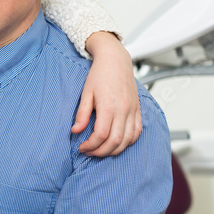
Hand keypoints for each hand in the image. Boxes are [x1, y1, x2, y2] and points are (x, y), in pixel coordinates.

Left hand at [76, 32, 141, 156]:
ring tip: (101, 150)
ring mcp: (133, 111)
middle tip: (89, 151)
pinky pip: (137, 132)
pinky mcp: (137, 110)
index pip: (101, 135)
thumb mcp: (85, 93)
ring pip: (127, 140)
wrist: (116, 61)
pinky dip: (128, 142)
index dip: (90, 146)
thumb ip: (82, 114)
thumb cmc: (99, 75)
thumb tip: (75, 130)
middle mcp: (123, 111)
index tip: (82, 147)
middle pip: (115, 141)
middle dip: (100, 152)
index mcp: (108, 107)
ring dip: (114, 150)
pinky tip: (117, 143)